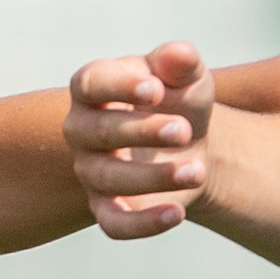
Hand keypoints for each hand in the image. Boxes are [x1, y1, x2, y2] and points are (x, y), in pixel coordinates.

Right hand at [66, 40, 213, 237]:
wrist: (191, 146)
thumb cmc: (179, 101)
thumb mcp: (187, 78)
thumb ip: (181, 62)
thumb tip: (179, 54)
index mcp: (92, 88)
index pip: (90, 83)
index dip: (119, 86)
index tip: (156, 90)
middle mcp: (81, 130)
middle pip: (99, 131)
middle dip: (143, 131)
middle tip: (184, 130)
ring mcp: (90, 171)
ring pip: (109, 178)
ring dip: (154, 176)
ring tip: (198, 170)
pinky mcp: (107, 208)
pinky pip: (114, 224)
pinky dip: (143, 224)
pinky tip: (177, 213)